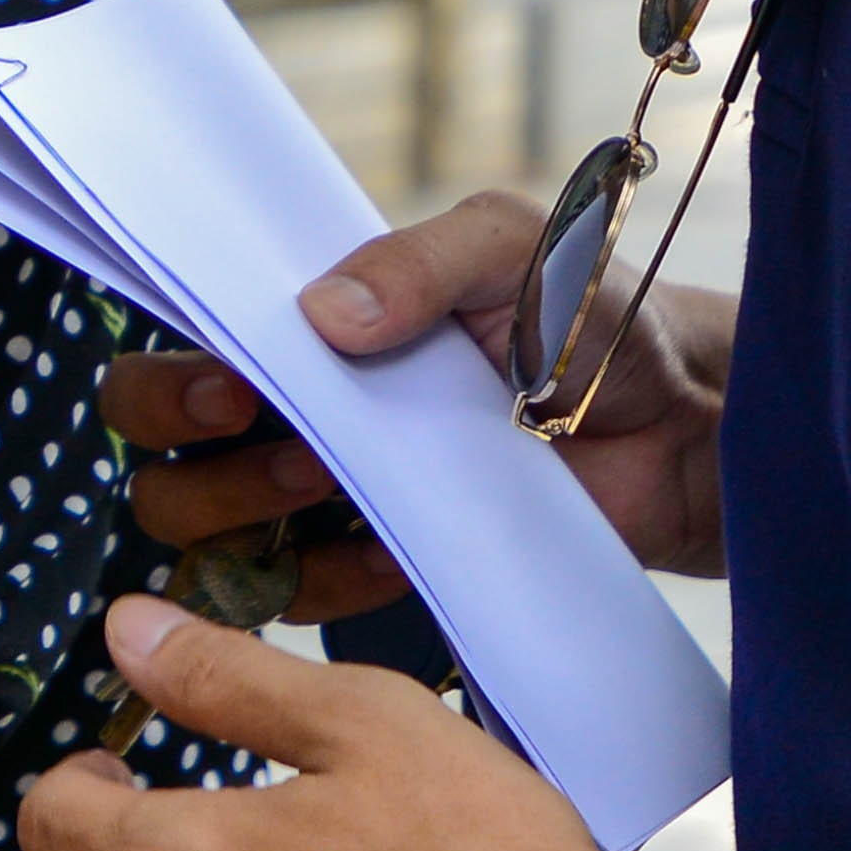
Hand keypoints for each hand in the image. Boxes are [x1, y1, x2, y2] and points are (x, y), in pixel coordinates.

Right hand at [108, 186, 735, 601]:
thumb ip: (420, 261)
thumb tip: (323, 312)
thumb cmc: (598, 316)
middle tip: (300, 454)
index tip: (231, 390)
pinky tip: (393, 552)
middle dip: (203, 466)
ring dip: (255, 524)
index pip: (175, 353)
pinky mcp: (380, 568)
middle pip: (164, 464)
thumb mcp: (515, 250)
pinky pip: (300, 600)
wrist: (686, 429)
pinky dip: (327, 583)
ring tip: (339, 492)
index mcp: (309, 329)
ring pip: (213, 541)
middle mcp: (299, 415)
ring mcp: (333, 503)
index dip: (165, 385)